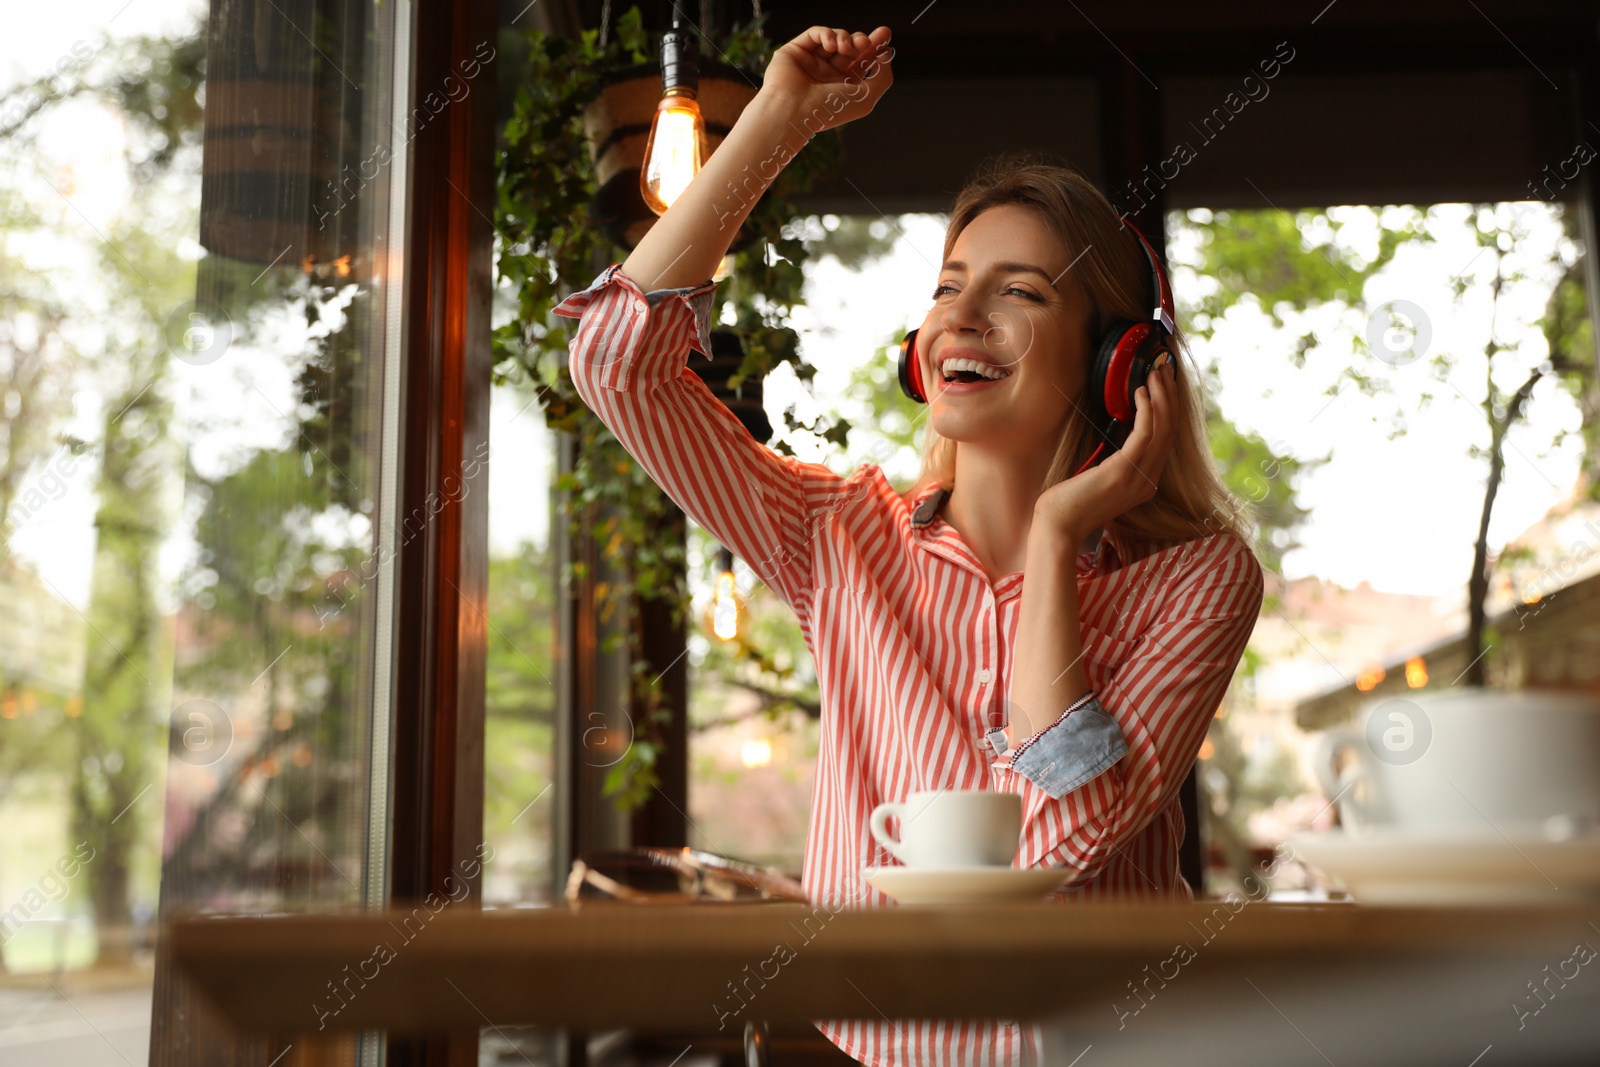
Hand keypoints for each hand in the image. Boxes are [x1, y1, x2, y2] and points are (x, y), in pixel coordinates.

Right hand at [760, 26, 893, 134]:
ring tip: (846, 47)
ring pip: (834, 39)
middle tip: (867, 41)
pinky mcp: (795, 51)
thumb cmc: (828, 110)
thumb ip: (882, 77)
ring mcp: (811, 62)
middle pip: (851, 48)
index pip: (861, 62)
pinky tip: (831, 45)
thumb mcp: (866, 98)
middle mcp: (827, 75)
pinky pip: (815, 34)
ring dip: (845, 38)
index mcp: (843, 87)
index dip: (875, 47)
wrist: (793, 111)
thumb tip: (886, 55)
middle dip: (862, 40)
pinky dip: (826, 34)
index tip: (885, 34)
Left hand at [1032, 353, 1179, 547]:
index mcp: (1145, 483)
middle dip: (1170, 396)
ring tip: (1155, 373)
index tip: (1164, 384)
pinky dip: (1146, 410)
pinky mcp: (1123, 471)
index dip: (1169, 409)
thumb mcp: (1099, 480)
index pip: (1166, 440)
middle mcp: (1148, 481)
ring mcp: (1139, 478)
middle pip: (1170, 431)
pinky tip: (1140, 392)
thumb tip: (1116, 437)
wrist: (1057, 527)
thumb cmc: (1069, 503)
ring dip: (1161, 396)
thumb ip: (1115, 463)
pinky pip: (1145, 434)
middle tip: (1164, 368)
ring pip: (1163, 429)